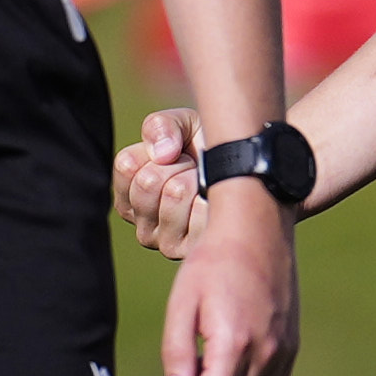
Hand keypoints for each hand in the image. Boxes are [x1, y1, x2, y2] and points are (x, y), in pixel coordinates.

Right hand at [110, 104, 204, 256]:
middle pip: (148, 181)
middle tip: (193, 170)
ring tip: (205, 185)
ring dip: (198, 178)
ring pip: (174, 192)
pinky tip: (216, 203)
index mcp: (129, 199)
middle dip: (178, 164)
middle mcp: (143, 228)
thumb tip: (164, 153)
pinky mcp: (195, 250)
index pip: (126, 165)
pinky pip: (200, 210)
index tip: (174, 154)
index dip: (156, 148)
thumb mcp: (181, 124)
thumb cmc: (208, 148)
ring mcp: (167, 243)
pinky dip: (215, 196)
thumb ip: (160, 126)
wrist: (248, 170)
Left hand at [162, 192, 294, 375]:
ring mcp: (283, 352)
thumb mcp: (182, 303)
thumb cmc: (212, 262)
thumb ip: (177, 353)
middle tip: (186, 375)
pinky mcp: (291, 347)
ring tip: (210, 369)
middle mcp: (266, 353)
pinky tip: (232, 364)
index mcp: (234, 342)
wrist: (258, 228)